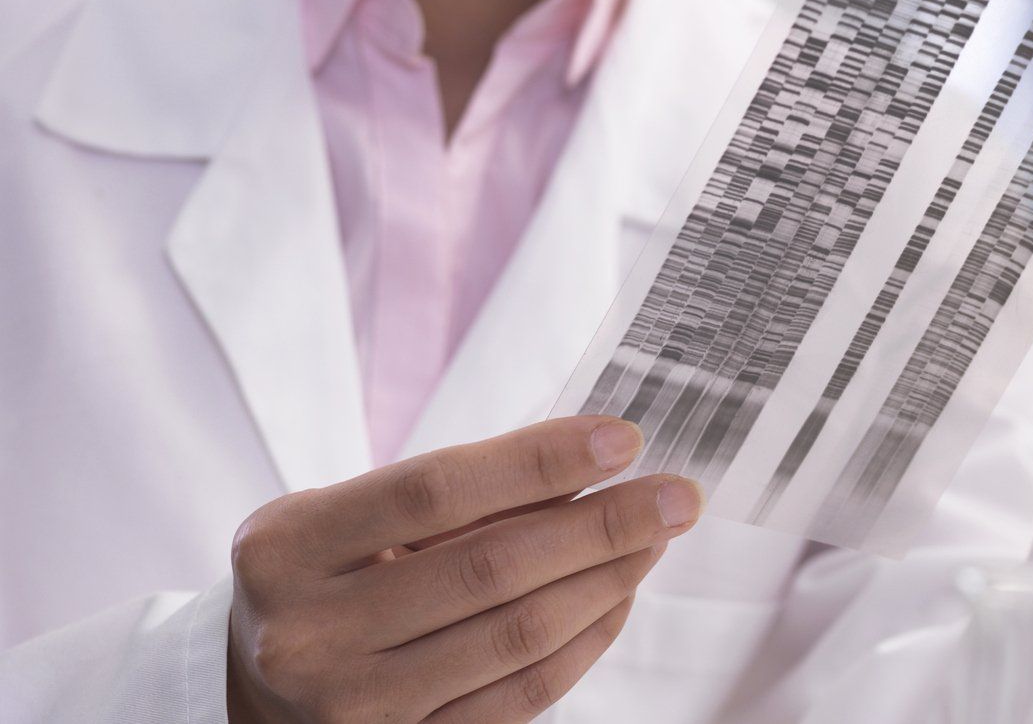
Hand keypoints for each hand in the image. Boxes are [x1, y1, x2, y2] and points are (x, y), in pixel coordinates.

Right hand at [226, 417, 701, 723]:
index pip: (436, 490)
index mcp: (289, 548)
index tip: (623, 439)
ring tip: (657, 537)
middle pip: (489, 569)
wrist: (253, 689)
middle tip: (676, 495)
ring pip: (516, 638)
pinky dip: (584, 642)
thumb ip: (458, 494)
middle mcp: (311, 634)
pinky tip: (620, 597)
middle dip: (602, 525)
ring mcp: (352, 708)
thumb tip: (594, 462)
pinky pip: (519, 698)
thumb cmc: (324, 575)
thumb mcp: (352, 515)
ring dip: (606, 581)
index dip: (539, 461)